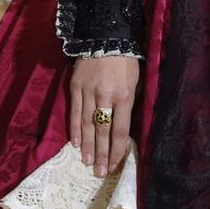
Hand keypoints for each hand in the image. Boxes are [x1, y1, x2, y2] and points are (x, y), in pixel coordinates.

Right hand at [70, 55, 139, 177]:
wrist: (106, 35)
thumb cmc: (126, 60)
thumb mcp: (135, 82)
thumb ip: (128, 104)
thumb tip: (121, 128)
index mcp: (124, 96)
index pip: (120, 131)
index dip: (117, 150)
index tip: (114, 165)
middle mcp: (106, 97)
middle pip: (102, 131)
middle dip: (102, 154)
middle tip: (100, 173)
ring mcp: (88, 92)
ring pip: (87, 124)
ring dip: (87, 146)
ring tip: (87, 163)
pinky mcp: (75, 87)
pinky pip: (74, 112)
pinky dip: (74, 129)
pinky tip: (75, 144)